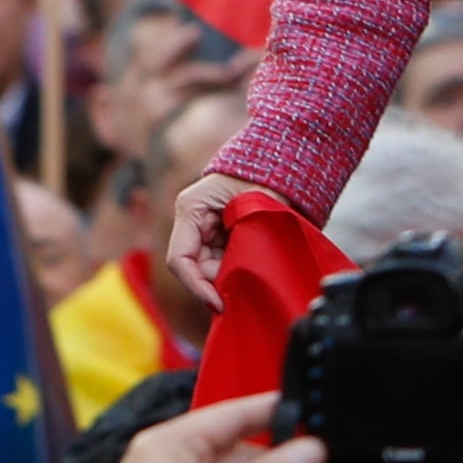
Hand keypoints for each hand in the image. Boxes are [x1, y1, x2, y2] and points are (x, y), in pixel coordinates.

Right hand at [162, 165, 257, 306]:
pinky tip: (249, 274)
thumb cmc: (267, 174)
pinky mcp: (219, 234)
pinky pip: (222, 260)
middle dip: (217, 283)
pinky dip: (234, 269)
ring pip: (209, 267)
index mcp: (191, 209)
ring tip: (251, 280)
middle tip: (242, 293)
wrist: (282, 160)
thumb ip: (242, 236)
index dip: (197, 285)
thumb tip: (235, 274)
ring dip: (228, 277)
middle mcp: (192, 221)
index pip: (180, 259)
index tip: (218, 302)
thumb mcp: (253, 204)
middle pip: (196, 268)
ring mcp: (205, 228)